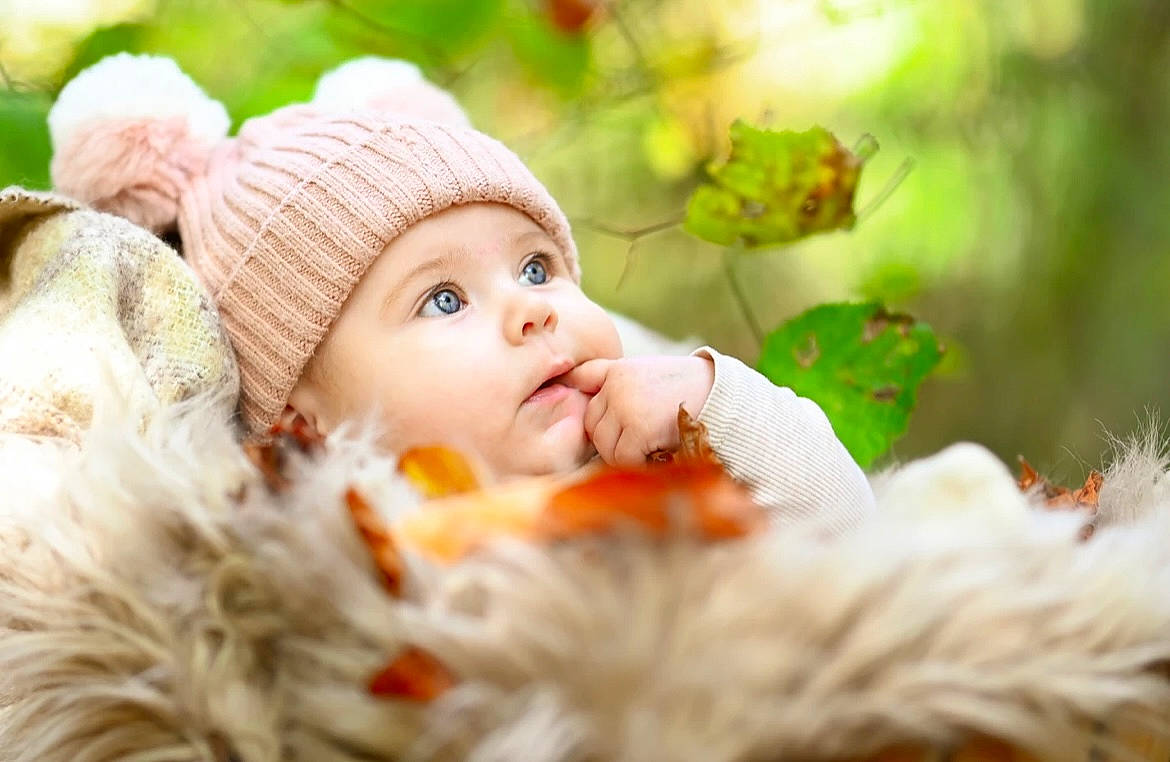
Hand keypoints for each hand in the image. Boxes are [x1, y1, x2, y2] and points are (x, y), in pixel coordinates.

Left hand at [559, 355, 714, 465]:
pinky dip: (639, 464)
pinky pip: (622, 459)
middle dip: (611, 438)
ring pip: (604, 445)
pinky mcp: (638, 428)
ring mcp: (624, 406)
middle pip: (591, 424)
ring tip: (650, 447)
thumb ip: (618, 384)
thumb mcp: (649, 374)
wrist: (723, 397)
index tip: (597, 413)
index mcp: (618, 369)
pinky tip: (658, 454)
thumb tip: (578, 394)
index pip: (581, 380)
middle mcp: (616, 385)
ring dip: (624, 454)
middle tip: (639, 441)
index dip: (587, 402)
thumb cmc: (688, 390)